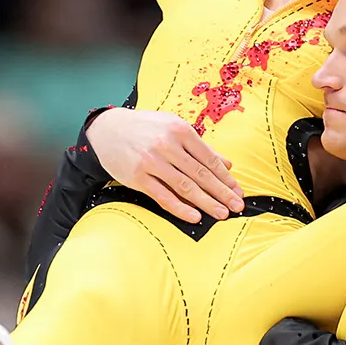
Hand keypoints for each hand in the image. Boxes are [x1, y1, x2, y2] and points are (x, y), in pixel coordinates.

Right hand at [86, 108, 243, 221]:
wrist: (108, 130)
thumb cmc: (145, 128)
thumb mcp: (173, 128)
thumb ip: (200, 147)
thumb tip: (226, 164)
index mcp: (180, 130)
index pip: (209, 159)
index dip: (225, 177)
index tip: (237, 190)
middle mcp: (167, 145)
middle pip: (200, 174)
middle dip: (222, 192)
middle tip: (237, 206)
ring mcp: (152, 161)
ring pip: (185, 186)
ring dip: (206, 202)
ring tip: (221, 213)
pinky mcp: (138, 177)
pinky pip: (163, 196)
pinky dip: (180, 208)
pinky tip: (195, 216)